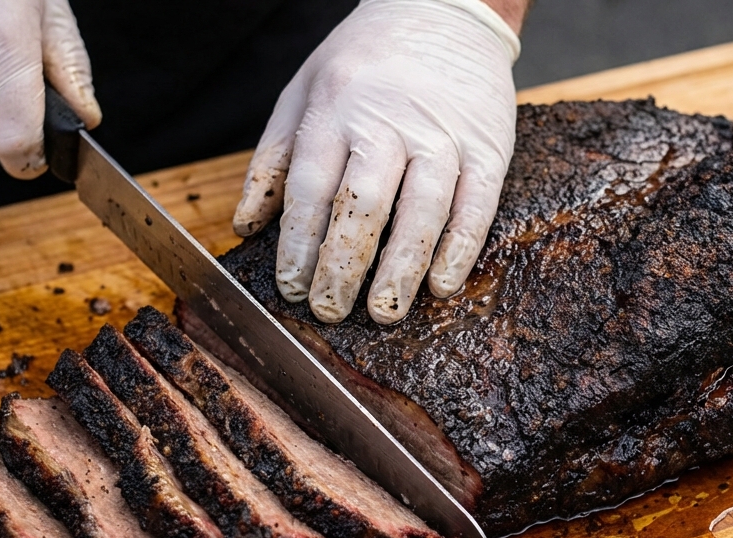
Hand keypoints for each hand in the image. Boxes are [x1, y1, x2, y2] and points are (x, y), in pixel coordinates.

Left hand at [232, 0, 521, 323]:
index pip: (311, 187)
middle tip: (330, 310)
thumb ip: (273, 159)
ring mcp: (442, 135)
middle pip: (363, 203)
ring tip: (385, 311)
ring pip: (422, 209)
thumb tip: (246, 226)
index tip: (291, 285)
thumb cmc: (366, 58)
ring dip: (402, 267)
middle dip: (343, 264)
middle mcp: (388, 122)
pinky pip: (475, 204)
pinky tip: (442, 283)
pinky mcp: (487, 145)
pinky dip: (459, 247)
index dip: (299, 243)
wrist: (445, 8)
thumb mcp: (303, 90)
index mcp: (335, 109)